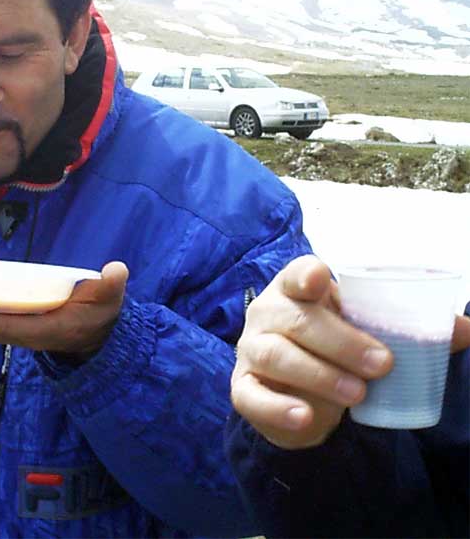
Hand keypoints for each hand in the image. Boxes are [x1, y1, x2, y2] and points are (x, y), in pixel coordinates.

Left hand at [0, 261, 128, 356]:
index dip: (1, 324)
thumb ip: (110, 286)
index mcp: (51, 329)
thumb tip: (117, 271)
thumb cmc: (100, 312)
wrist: (93, 335)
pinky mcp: (5, 326)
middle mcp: (26, 334)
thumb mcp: (109, 298)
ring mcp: (13, 332)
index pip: (21, 328)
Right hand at [230, 255, 394, 449]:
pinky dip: (277, 408)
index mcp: (296, 291)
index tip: (323, 280)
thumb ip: (409, 330)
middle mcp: (268, 315)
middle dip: (340, 341)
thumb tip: (465, 330)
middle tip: (382, 364)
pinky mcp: (242, 388)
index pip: (296, 274)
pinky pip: (251, 397)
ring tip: (357, 394)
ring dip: (318, 374)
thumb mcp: (364, 331)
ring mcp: (251, 351)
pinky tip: (305, 416)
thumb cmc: (331, 347)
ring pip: (275, 356)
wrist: (297, 392)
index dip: (307, 276)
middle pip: (296, 320)